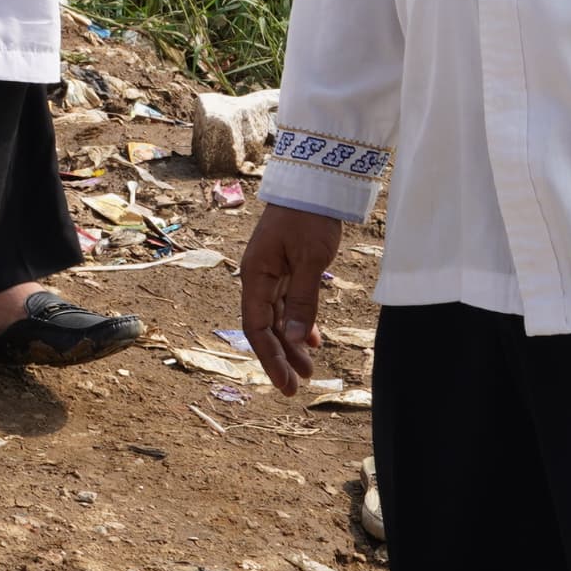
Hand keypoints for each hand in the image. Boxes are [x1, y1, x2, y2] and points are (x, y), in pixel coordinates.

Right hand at [241, 203, 343, 395]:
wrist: (315, 183)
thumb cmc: (309, 218)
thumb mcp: (311, 262)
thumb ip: (303, 302)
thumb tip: (296, 342)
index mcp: (256, 275)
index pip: (256, 327)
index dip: (269, 358)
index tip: (286, 384)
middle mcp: (258, 277)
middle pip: (265, 326)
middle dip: (280, 357)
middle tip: (298, 386)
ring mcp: (271, 272)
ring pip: (277, 317)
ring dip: (291, 343)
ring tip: (309, 369)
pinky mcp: (286, 267)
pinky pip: (287, 303)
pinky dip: (298, 323)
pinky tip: (312, 340)